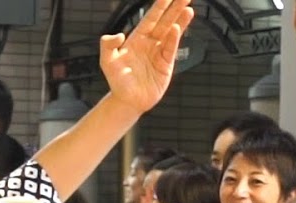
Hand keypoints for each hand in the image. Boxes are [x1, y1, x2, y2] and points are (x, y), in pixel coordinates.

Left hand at [100, 0, 194, 114]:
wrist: (127, 101)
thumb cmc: (117, 81)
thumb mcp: (107, 62)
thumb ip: (107, 46)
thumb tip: (118, 35)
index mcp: (137, 39)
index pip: (150, 18)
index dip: (158, 6)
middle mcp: (150, 43)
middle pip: (164, 22)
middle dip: (174, 8)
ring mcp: (159, 53)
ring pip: (171, 33)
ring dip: (180, 20)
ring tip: (188, 7)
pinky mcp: (166, 65)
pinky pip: (171, 49)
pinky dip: (174, 39)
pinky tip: (177, 28)